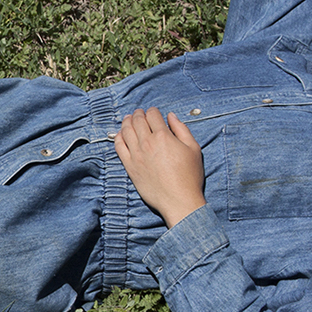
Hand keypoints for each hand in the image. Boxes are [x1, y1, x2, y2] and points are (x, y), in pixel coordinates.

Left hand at [113, 107, 205, 228]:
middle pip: (137, 121)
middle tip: (139, 113)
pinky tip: (121, 134)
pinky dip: (118, 137)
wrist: (179, 200)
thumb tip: (171, 116)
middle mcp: (147, 143)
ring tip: (128, 119)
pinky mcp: (130, 166)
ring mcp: (136, 155)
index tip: (153, 112)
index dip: (153, 111)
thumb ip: (181, 129)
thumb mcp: (193, 148)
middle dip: (138, 114)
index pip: (153, 115)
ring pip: (126, 131)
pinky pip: (119, 147)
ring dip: (127, 122)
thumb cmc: (189, 176)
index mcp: (163, 136)